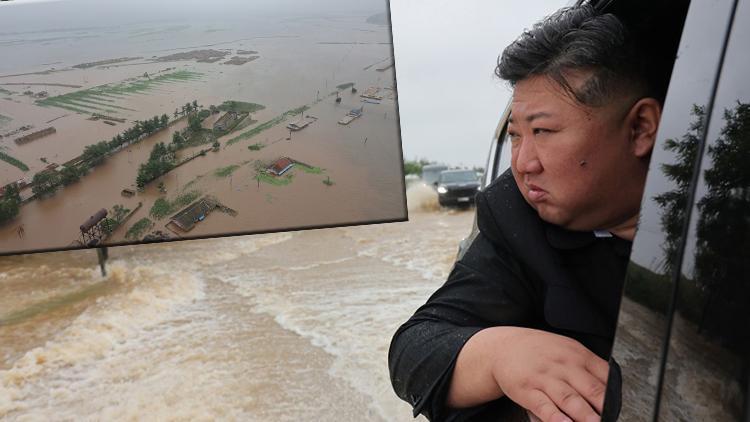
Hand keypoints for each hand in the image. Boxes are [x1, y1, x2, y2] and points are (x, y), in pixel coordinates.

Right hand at [491, 327, 608, 421]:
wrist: (503, 346)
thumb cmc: (540, 351)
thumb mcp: (567, 350)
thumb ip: (589, 367)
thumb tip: (612, 390)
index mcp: (578, 355)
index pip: (605, 376)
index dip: (616, 396)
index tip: (619, 410)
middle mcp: (563, 366)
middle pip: (591, 389)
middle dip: (605, 408)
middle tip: (611, 420)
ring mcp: (544, 378)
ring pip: (570, 399)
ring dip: (585, 415)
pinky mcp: (527, 390)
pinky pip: (544, 406)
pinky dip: (555, 418)